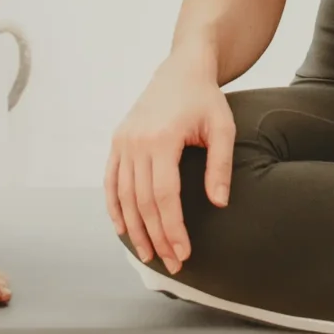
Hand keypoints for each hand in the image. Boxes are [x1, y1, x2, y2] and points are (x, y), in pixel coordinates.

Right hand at [104, 58, 235, 272]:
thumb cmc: (206, 99)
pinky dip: (114, 207)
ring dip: (135, 229)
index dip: (173, 228)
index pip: (164, 196)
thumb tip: (219, 203)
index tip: (184, 253)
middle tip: (172, 264)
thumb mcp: (223, 127)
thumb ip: (221, 166)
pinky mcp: (117, 141)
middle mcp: (136, 142)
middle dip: (157, 237)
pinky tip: (123, 229)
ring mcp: (123, 141)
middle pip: (142, 202)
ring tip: (149, 255)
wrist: (182, 69)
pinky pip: (111, 180)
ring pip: (124, 196)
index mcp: (161, 139)